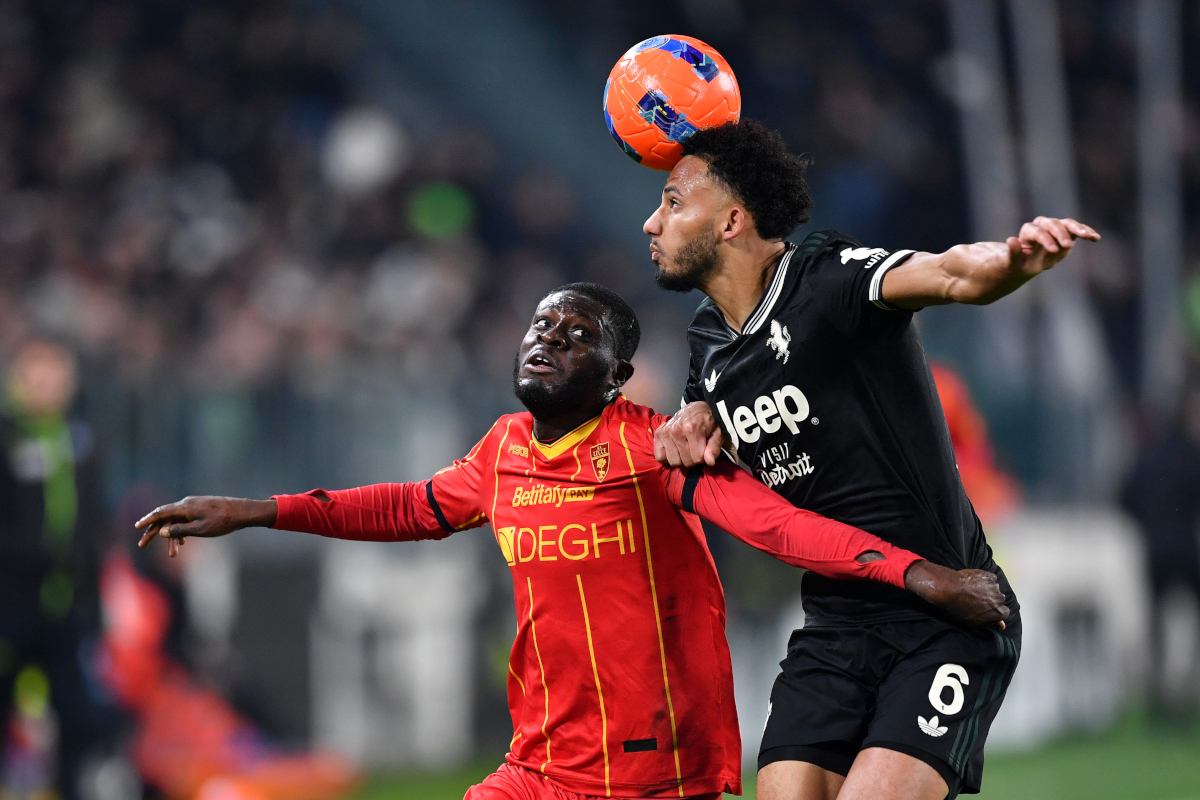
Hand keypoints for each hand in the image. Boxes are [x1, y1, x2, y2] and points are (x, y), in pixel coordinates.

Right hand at [135, 496, 276, 556]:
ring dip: (172, 537)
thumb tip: (163, 531)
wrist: (243, 512)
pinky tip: (183, 544)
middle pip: (165, 517)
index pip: (160, 512)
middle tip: (142, 545)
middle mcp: (187, 504)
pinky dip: (182, 532)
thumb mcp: (200, 529)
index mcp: (185, 507)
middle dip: (154, 532)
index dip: (147, 520)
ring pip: (176, 521)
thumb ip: (180, 530)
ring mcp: (195, 506)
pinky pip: (186, 521)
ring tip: (172, 554)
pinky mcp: (202, 510)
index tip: (136, 527)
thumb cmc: (222, 521)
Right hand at [654, 401, 724, 467]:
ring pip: (674, 461)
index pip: (697, 458)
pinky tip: (675, 451)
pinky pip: (660, 457)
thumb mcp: (717, 433)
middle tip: (695, 450)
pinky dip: (667, 457)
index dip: (703, 458)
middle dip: (693, 459)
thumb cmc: (708, 422)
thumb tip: (710, 462)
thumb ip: (714, 447)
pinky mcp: (659, 434)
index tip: (704, 451)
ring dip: (681, 459)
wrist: (696, 409)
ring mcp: (665, 432)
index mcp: (692, 428)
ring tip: (685, 450)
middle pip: (685, 461)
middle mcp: (676, 430)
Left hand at [904, 561, 1009, 629]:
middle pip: (1000, 600)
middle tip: (978, 599)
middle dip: (992, 600)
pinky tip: (974, 582)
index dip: (994, 611)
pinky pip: (990, 578)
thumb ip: (990, 623)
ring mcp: (994, 586)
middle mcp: (1000, 599)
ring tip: (974, 590)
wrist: (948, 590)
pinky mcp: (988, 575)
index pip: (1004, 612)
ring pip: (995, 588)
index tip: (986, 609)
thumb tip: (1002, 625)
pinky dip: (984, 579)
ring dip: (988, 589)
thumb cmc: (958, 610)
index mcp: (998, 613)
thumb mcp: (973, 622)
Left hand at [1005, 216, 1099, 279]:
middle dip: (1060, 233)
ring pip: (1066, 223)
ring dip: (1077, 229)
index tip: (1054, 250)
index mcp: (1027, 234)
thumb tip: (1011, 240)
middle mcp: (1040, 227)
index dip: (1045, 239)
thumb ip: (1013, 253)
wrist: (1023, 264)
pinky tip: (1096, 238)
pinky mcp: (1066, 233)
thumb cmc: (1016, 264)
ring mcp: (1054, 229)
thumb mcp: (1011, 263)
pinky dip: (1086, 232)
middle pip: (1051, 224)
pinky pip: (1077, 230)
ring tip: (1088, 236)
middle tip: (1068, 245)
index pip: (1036, 231)